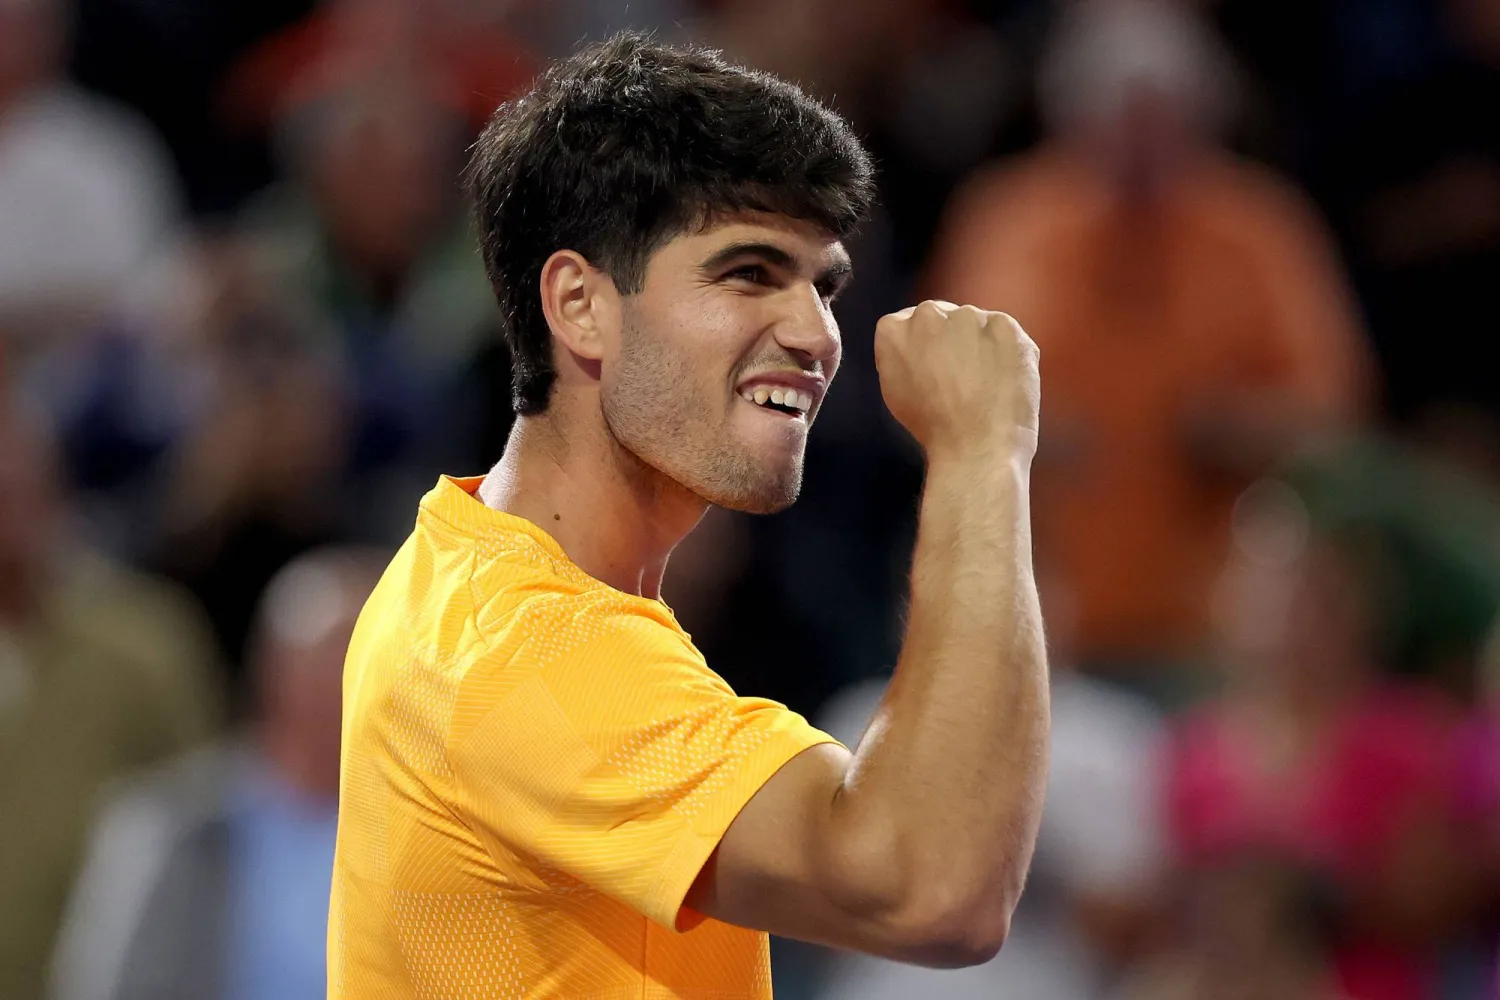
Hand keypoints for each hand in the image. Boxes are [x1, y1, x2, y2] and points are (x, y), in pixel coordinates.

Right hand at [874, 300, 1038, 459]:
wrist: (975, 447)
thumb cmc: (933, 428)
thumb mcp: (895, 387)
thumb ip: (902, 353)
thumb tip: (921, 341)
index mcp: (893, 328)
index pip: (909, 323)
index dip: (925, 349)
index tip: (934, 372)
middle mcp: (927, 313)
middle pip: (943, 317)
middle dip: (951, 341)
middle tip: (960, 380)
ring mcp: (968, 317)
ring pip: (976, 324)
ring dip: (980, 345)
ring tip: (983, 386)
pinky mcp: (1004, 326)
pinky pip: (1005, 334)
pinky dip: (1008, 353)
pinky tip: (1002, 381)